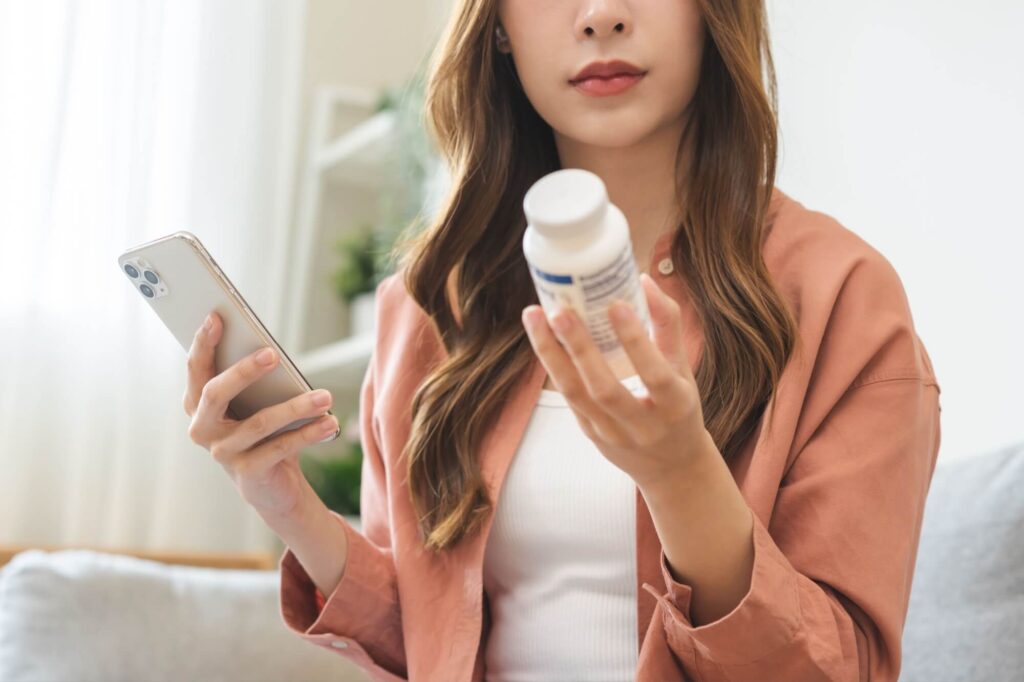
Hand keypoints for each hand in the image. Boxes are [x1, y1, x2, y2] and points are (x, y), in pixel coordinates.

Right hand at [183, 311, 337, 517]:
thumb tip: (266, 348)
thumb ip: (251, 378)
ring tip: (325, 396)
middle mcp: (202, 428)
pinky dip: (307, 434)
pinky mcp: (248, 473)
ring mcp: (223, 453)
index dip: (202, 343)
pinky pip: (279, 448)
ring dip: (296, 407)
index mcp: (198, 404)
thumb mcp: (254, 402)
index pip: (196, 369)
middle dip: (243, 371)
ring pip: (258, 423)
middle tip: (272, 353)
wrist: (270, 485)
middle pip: (216, 393)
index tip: (216, 317)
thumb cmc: (261, 430)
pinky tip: (329, 423)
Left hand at [522, 273, 712, 487]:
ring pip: (575, 395)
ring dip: (551, 354)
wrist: (672, 468)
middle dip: (580, 349)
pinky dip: (553, 365)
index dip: (635, 341)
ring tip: (534, 317)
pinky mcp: (590, 434)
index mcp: (676, 406)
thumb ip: (667, 325)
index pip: (654, 374)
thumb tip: (644, 279)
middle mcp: (643, 426)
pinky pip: (568, 397)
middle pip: (605, 389)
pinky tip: (541, 336)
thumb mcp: (683, 369)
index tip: (616, 304)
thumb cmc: (679, 408)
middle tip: (559, 311)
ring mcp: (612, 434)